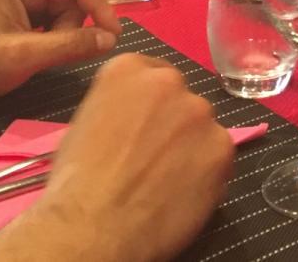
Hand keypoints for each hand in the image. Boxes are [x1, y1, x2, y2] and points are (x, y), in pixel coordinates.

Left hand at [0, 0, 120, 103]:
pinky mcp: (31, 0)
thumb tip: (110, 39)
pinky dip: (59, 31)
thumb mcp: (23, 58)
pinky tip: (37, 44)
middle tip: (54, 51)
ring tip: (38, 50)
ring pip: (73, 5)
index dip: (102, 8)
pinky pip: (63, 12)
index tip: (112, 38)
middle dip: (76, 24)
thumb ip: (69, 46)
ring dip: (66, 31)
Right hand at [0, 54, 232, 261]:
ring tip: (168, 181)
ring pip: (202, 128)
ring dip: (192, 147)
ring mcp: (199, 113)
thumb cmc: (75, 182)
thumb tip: (132, 121)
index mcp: (128, 69)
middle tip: (156, 157)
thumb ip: (116, 108)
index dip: (149, 105)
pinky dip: (207, 174)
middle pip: (180, 99)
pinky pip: (218, 157)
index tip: (144, 126)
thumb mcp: (83, 126)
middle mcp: (169, 81)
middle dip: (172, 124)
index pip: (151, 74)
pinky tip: (184, 195)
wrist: (93, 227)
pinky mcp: (222, 147)